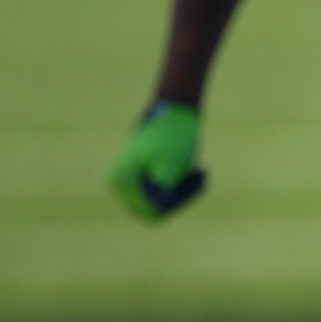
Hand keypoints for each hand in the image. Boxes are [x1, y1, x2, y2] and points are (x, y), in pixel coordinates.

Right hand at [109, 102, 206, 219]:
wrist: (172, 110)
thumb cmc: (174, 134)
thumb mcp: (175, 161)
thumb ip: (167, 188)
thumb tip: (160, 207)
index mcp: (122, 181)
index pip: (151, 211)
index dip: (176, 202)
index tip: (194, 181)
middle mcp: (119, 185)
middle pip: (154, 210)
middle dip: (180, 197)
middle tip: (201, 175)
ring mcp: (128, 183)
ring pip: (159, 204)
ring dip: (183, 191)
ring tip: (199, 172)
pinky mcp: (139, 180)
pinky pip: (161, 196)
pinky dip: (180, 187)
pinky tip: (194, 171)